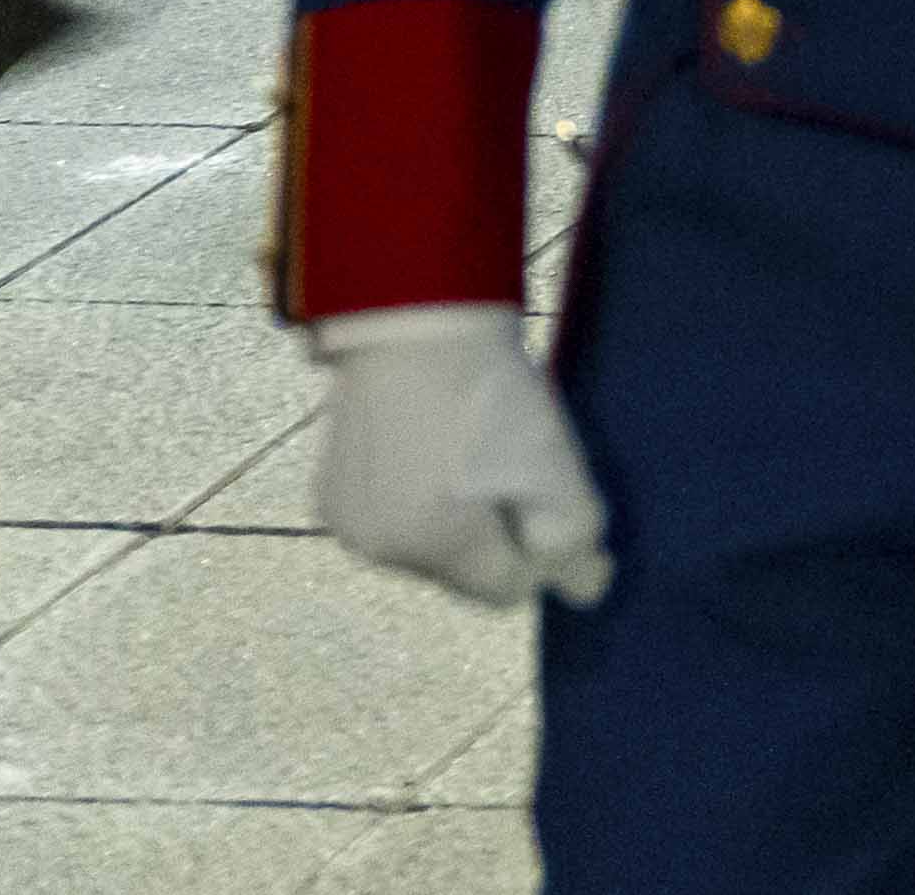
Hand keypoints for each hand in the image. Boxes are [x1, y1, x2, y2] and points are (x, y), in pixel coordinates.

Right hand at [310, 303, 613, 610]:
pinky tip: (428, 449)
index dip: (538, 552)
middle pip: (463, 572)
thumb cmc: (490, 389)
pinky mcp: (328, 499)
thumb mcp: (552, 460)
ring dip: (451, 520)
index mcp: (435, 545)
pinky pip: (390, 522)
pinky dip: (415, 501)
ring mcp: (348, 527)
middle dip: (493, 535)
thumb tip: (586, 591)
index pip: (505, 590)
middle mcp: (381, 550)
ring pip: (424, 549)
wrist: (413, 324)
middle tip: (504, 463)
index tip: (543, 496)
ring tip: (464, 451)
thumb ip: (572, 537)